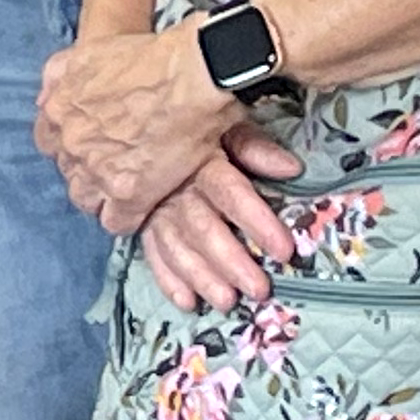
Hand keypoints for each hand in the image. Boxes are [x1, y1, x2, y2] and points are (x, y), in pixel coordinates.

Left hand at [33, 23, 241, 232]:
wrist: (193, 74)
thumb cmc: (148, 57)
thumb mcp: (86, 52)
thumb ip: (57, 76)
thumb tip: (43, 100)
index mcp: (58, 110)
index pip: (49, 143)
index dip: (72, 145)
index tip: (92, 145)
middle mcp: (71, 143)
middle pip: (69, 172)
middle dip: (88, 170)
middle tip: (116, 165)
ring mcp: (97, 171)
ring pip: (86, 199)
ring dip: (104, 196)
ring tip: (130, 186)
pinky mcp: (129, 194)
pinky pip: (115, 222)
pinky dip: (127, 216)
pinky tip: (144, 205)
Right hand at [136, 130, 305, 310]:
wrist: (128, 117)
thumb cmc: (190, 121)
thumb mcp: (224, 121)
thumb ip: (253, 147)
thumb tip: (291, 168)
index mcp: (200, 161)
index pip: (230, 193)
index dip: (256, 221)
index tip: (283, 251)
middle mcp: (173, 187)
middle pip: (202, 227)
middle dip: (230, 260)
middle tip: (259, 290)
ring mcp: (151, 206)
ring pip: (174, 245)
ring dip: (200, 276)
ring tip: (227, 302)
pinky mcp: (137, 221)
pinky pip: (149, 252)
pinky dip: (167, 278)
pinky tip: (186, 302)